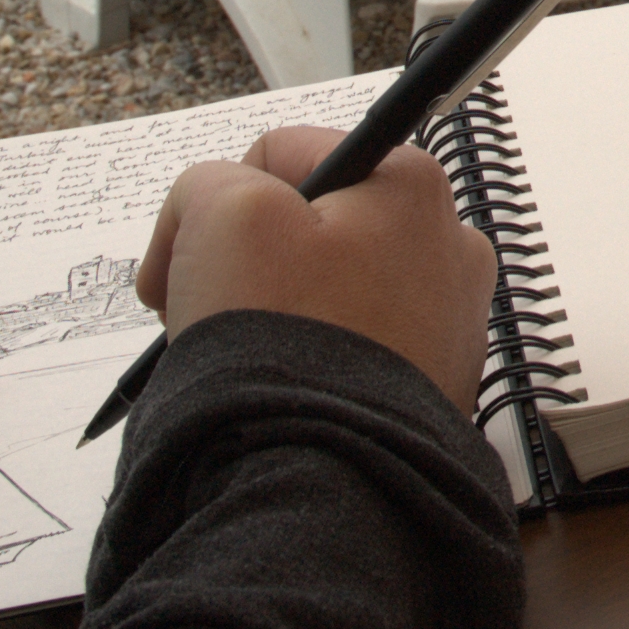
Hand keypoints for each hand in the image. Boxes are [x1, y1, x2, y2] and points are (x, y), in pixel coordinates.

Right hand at [135, 126, 495, 411]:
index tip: (181, 262)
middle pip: (308, 224)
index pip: (284, 155)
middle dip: (246, 262)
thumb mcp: (225, 215)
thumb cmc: (287, 338)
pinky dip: (309, 359)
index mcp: (411, 183)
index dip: (214, 205)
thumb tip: (210, 205)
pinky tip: (282, 388)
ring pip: (325, 287)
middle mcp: (447, 243)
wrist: (327, 473)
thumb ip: (209, 183)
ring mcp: (446, 317)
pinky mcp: (431, 380)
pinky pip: (350, 347)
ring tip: (246, 358)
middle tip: (207, 310)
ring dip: (273, 312)